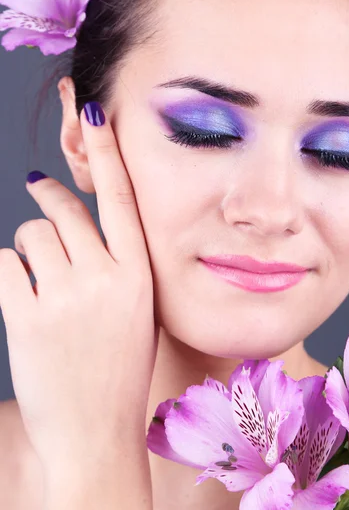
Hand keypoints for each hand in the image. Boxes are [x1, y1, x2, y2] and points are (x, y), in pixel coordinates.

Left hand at [0, 103, 157, 478]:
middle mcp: (105, 278)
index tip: (92, 110)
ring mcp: (64, 297)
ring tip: (39, 279)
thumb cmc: (119, 368)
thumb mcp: (136, 310)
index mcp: (139, 274)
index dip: (106, 150)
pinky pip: (4, 265)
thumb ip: (116, 262)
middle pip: (62, 208)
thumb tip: (76, 220)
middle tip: (38, 190)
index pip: (122, 197)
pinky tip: (24, 301)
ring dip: (29, 248)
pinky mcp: (24, 317)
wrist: (96, 433)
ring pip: (30, 233)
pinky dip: (9, 275)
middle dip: (46, 198)